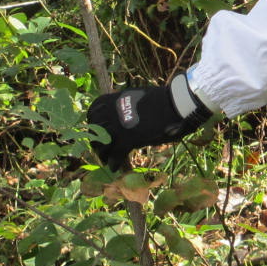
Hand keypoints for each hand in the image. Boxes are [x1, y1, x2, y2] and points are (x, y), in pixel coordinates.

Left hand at [86, 75, 211, 168]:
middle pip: (95, 132)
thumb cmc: (159, 99)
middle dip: (97, 143)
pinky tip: (116, 168)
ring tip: (106, 160)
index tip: (97, 134)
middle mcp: (109, 113)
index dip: (94, 126)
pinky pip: (116, 156)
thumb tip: (118, 116)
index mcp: (111, 100)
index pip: (92, 114)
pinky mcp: (127, 140)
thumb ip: (122, 107)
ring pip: (102, 146)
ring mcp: (117, 127)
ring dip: (103, 155)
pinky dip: (115, 163)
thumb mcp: (134, 98)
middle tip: (101, 151)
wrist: (174, 104)